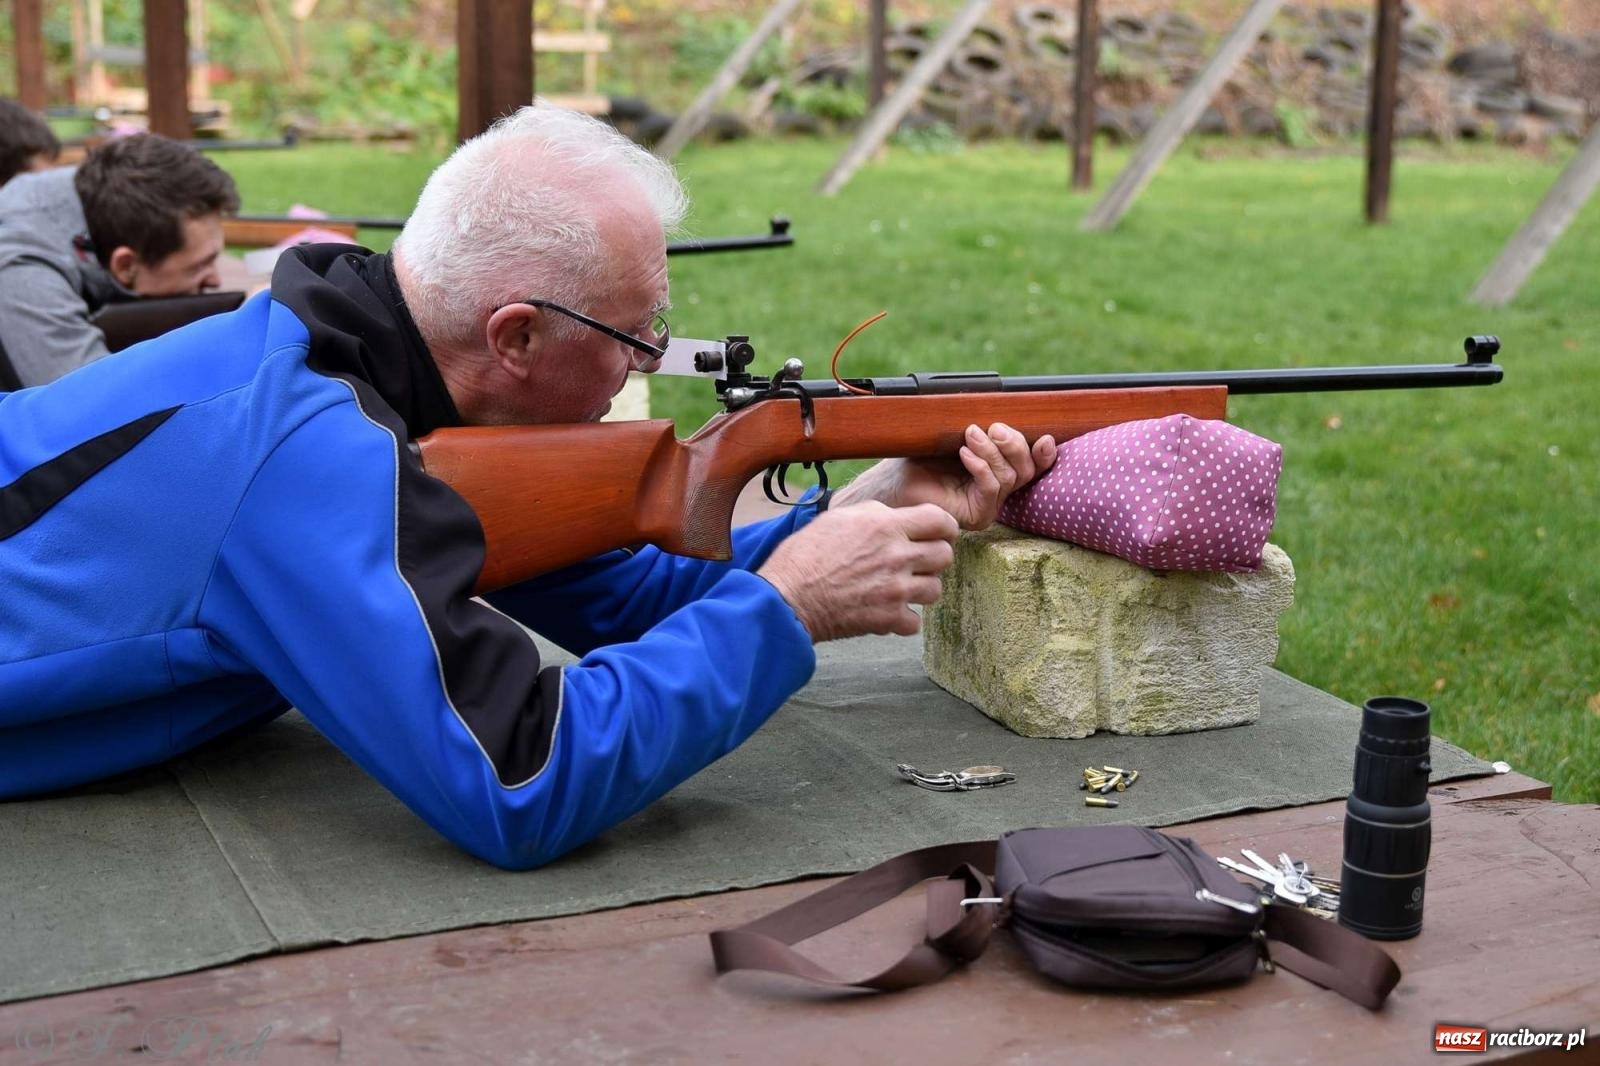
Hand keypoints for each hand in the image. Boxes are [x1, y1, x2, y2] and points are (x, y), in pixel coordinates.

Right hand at [757, 502, 958, 642]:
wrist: (787, 598)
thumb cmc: (805, 555)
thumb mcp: (839, 518)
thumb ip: (876, 515)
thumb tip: (896, 517)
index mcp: (885, 525)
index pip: (940, 520)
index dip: (944, 526)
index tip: (939, 533)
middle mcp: (897, 556)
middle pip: (945, 555)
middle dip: (933, 558)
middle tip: (916, 562)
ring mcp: (896, 590)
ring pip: (935, 589)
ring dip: (920, 589)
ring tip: (899, 587)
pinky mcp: (889, 619)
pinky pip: (915, 622)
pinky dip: (903, 620)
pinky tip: (886, 610)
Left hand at [831, 423, 1056, 530]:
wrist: (893, 480)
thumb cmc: (920, 457)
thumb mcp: (956, 436)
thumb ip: (983, 429)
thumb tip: (1005, 413)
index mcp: (997, 470)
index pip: (1032, 464)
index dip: (1043, 453)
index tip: (1043, 436)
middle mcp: (997, 490)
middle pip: (1026, 469)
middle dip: (1014, 444)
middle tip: (993, 427)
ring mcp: (989, 505)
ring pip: (1010, 477)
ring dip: (992, 451)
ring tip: (970, 435)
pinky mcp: (977, 515)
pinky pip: (991, 489)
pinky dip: (981, 467)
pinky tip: (964, 454)